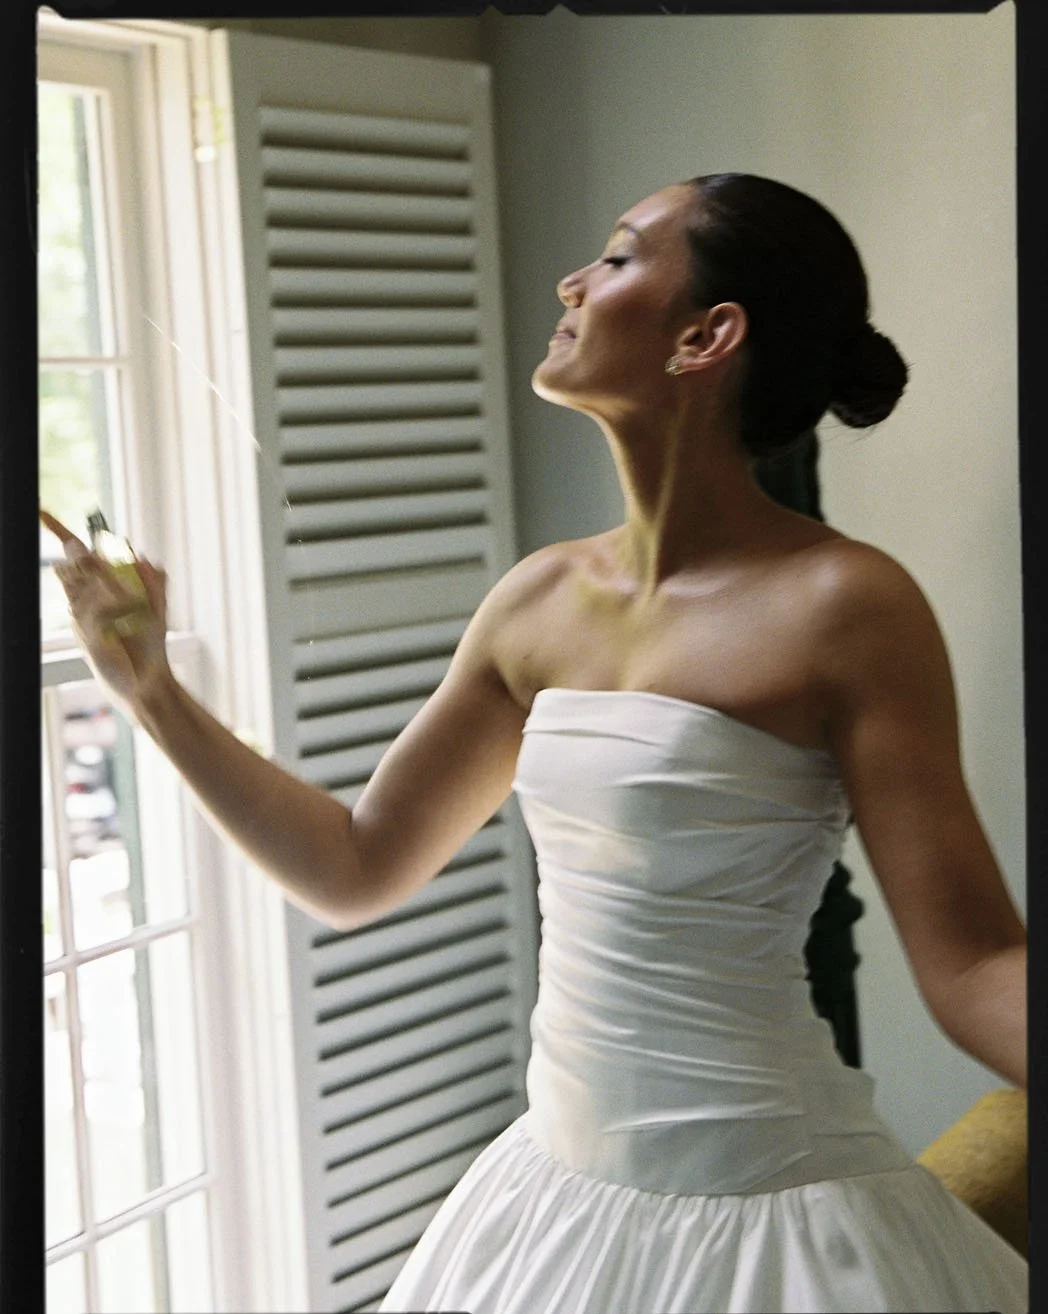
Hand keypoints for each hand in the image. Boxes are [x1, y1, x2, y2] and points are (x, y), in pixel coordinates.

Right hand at [41, 509, 172, 717]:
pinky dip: (115, 607)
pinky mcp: (86, 636)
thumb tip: (142, 556)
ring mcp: (82, 619)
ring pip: (87, 587)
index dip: (59, 534)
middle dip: (90, 562)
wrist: (148, 680)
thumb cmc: (150, 646)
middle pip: (77, 566)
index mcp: (95, 591)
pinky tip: (129, 613)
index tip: (43, 513)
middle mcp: (84, 603)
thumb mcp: (158, 608)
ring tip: (134, 607)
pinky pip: (96, 610)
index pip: (74, 558)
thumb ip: (154, 581)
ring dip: (113, 590)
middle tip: (115, 574)